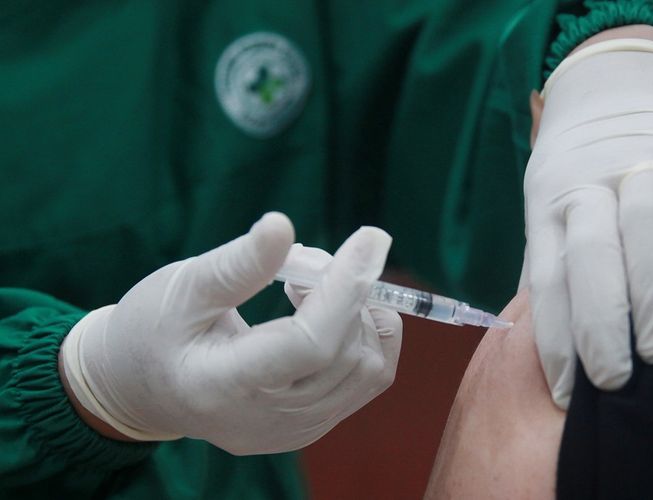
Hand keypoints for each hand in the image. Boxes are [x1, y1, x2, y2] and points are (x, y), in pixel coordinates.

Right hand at [61, 212, 401, 454]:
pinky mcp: (309, 427)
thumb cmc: (153, 330)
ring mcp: (293, 431)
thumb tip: (283, 224)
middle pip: (345, 355)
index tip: (370, 237)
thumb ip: (237, 263)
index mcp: (223, 386)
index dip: (345, 288)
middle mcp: (267, 420)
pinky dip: (364, 337)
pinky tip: (327, 313)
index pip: (310, 344)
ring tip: (307, 288)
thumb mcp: (183, 287)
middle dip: (346, 293)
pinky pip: (365, 382)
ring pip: (367, 370)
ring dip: (358, 314)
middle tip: (304, 265)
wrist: (141, 388)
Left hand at [523, 33, 652, 407]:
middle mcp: (586, 183)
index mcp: (547, 205)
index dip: (556, 338)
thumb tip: (544, 336)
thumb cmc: (577, 165)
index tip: (568, 391)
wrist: (613, 79)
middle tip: (614, 379)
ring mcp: (639, 160)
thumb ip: (553, 262)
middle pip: (590, 255)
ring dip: (649, 291)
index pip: (547, 278)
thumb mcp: (549, 206)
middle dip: (600, 324)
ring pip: (642, 226)